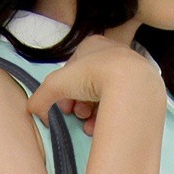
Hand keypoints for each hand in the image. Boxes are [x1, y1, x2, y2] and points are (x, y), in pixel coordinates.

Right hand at [25, 34, 164, 136]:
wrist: (131, 86)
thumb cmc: (92, 76)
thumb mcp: (57, 84)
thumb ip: (41, 97)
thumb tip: (33, 111)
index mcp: (93, 45)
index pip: (72, 71)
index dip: (64, 92)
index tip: (63, 108)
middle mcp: (112, 55)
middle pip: (88, 86)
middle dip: (79, 105)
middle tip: (77, 116)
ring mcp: (128, 73)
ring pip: (103, 98)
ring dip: (91, 115)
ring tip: (89, 125)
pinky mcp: (140, 91)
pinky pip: (119, 106)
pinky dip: (107, 118)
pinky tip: (101, 127)